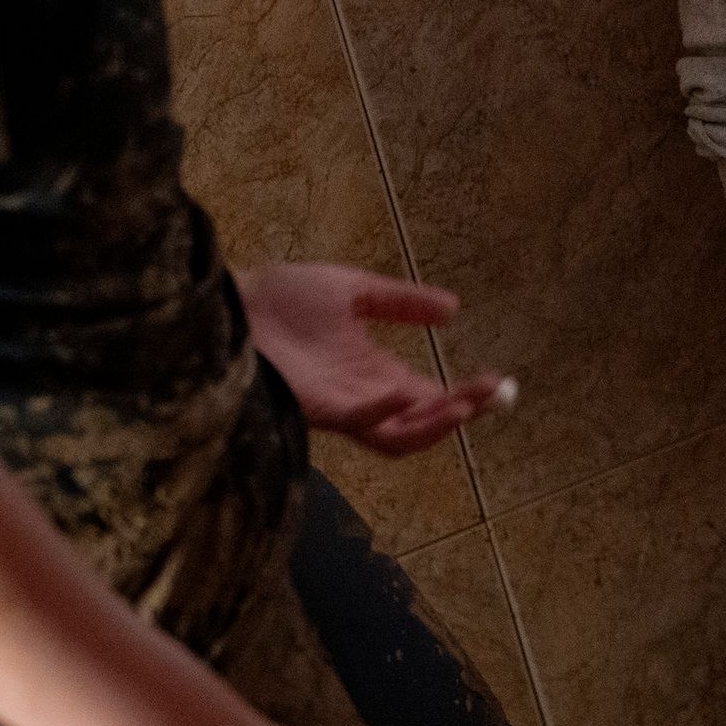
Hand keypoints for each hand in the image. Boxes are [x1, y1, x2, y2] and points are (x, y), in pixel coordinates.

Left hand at [240, 264, 508, 457]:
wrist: (226, 303)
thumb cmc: (277, 298)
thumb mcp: (352, 290)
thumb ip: (400, 302)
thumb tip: (454, 309)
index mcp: (373, 374)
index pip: (429, 396)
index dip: (467, 394)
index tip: (500, 382)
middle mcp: (362, 398)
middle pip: (423, 422)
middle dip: (464, 412)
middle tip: (496, 393)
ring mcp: (340, 408)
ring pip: (398, 436)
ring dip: (435, 424)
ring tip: (466, 404)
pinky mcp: (316, 408)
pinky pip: (357, 421)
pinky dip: (384, 412)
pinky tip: (407, 393)